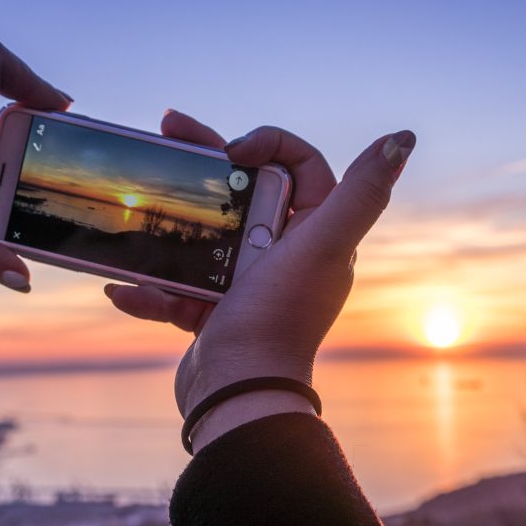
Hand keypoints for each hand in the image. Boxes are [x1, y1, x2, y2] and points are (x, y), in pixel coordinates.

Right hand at [106, 111, 414, 445]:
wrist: (238, 392)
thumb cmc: (279, 318)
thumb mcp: (324, 246)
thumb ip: (362, 194)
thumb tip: (402, 139)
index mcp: (317, 234)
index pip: (300, 166)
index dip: (269, 144)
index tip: (231, 152)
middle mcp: (286, 255)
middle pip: (245, 190)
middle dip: (205, 164)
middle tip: (166, 133)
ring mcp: (247, 284)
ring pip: (204, 235)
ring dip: (168, 226)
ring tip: (133, 213)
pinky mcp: (214, 312)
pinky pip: (179, 287)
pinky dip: (151, 287)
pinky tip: (124, 289)